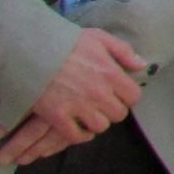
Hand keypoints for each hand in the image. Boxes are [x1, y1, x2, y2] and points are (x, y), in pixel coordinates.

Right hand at [0, 28, 145, 165]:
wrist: (31, 50)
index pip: (134, 97)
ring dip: (96, 121)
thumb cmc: (66, 42)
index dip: (127, 96)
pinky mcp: (58, 117)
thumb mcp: (98, 37)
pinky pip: (76, 136)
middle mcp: (98, 93)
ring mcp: (78, 106)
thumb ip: (123, 51)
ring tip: (89, 112)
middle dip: (112, 109)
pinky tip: (77, 125)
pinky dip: (79, 134)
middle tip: (102, 103)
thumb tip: (142, 64)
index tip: (118, 93)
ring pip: (100, 127)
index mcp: (110, 73)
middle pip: (118, 114)